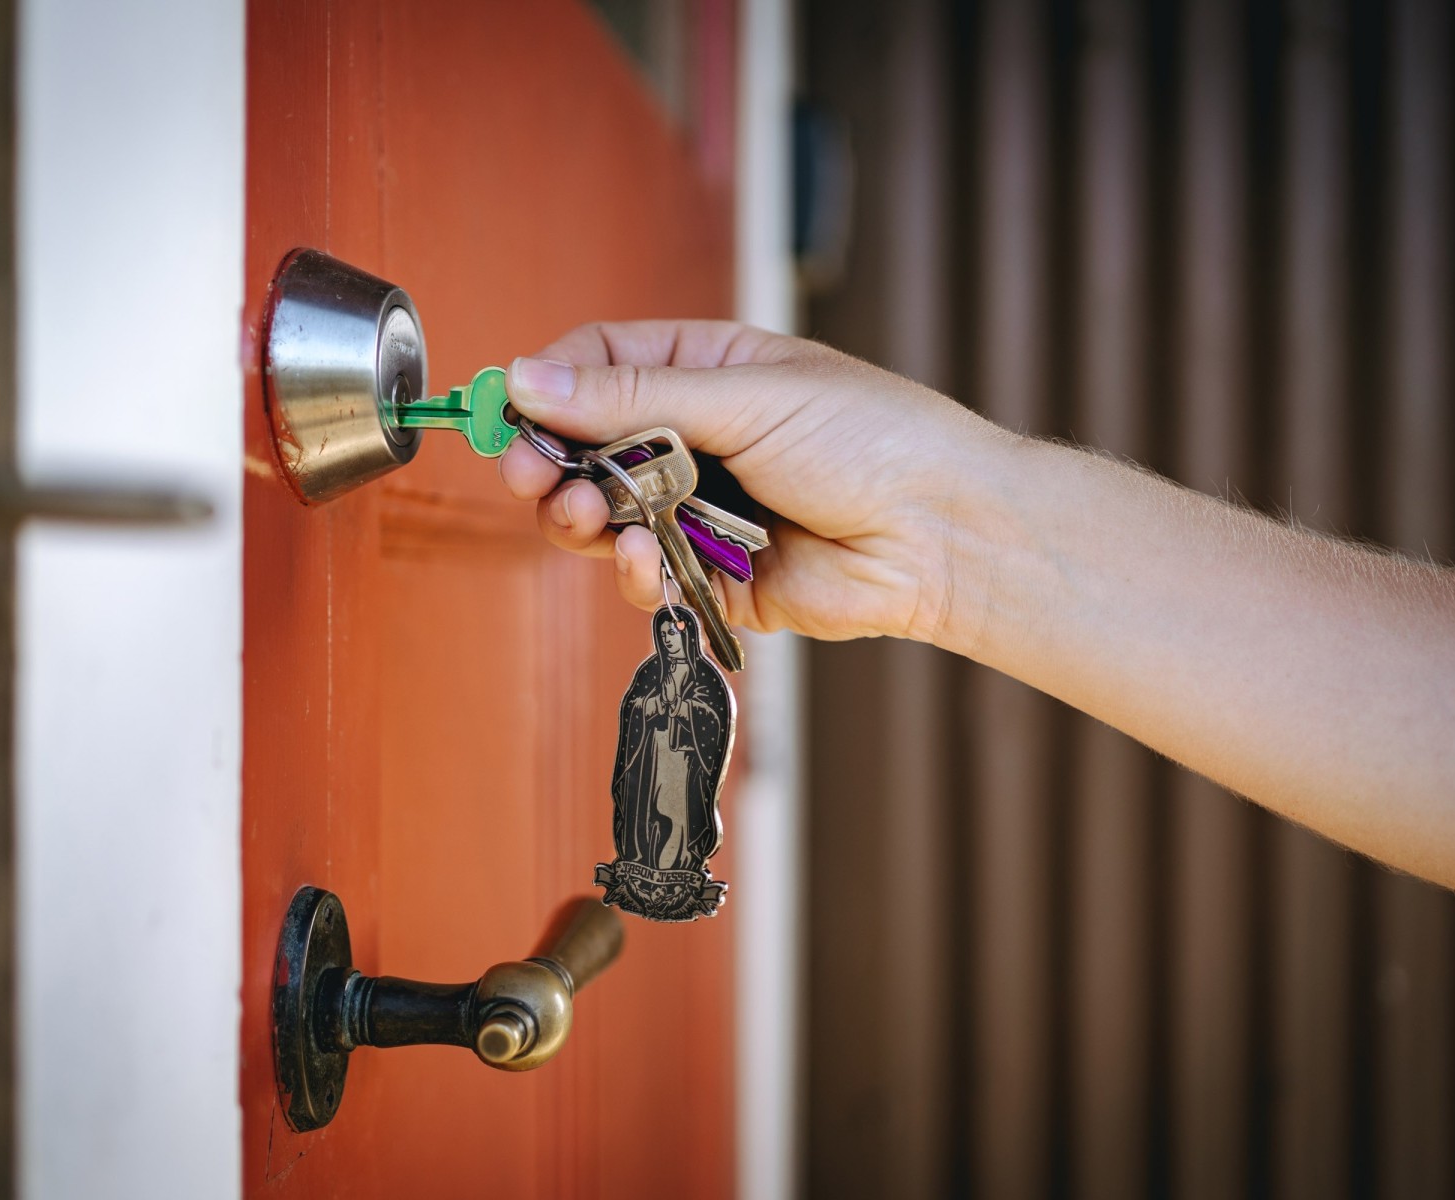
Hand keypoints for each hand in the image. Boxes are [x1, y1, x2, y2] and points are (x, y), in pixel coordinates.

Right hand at [499, 320, 1005, 642]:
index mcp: (706, 373)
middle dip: (552, 465)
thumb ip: (632, 398)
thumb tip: (529, 379)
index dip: (548, 389)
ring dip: (585, 519)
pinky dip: (631, 573)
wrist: (942, 534)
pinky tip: (639, 561)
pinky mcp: (711, 577)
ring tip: (590, 519)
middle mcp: (696, 439)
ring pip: (606, 517)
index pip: (598, 367)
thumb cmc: (870, 440)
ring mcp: (700, 510)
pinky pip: (646, 577)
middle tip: (532, 480)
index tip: (513, 416)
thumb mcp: (746, 398)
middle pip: (587, 449)